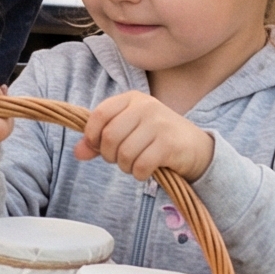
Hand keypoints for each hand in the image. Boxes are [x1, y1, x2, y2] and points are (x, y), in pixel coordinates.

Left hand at [75, 91, 214, 182]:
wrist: (197, 148)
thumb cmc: (156, 138)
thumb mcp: (128, 132)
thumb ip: (101, 140)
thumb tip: (77, 152)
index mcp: (132, 98)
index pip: (99, 115)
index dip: (92, 136)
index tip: (98, 147)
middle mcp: (146, 107)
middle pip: (109, 137)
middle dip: (109, 156)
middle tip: (120, 159)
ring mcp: (159, 124)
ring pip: (124, 153)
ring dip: (125, 166)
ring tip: (135, 164)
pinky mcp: (169, 144)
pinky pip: (141, 165)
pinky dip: (139, 174)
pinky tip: (146, 171)